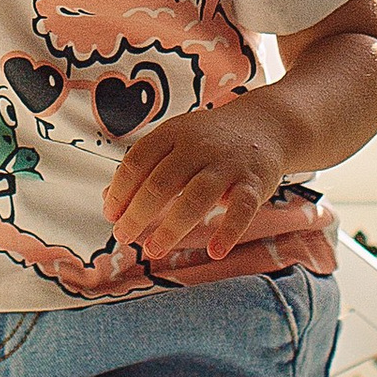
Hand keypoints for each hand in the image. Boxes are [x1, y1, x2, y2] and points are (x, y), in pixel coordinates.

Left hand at [103, 109, 290, 266]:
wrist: (266, 125)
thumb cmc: (210, 140)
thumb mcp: (175, 142)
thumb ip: (145, 168)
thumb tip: (110, 201)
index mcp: (174, 133)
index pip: (138, 161)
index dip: (120, 190)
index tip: (110, 214)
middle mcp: (199, 146)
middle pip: (161, 182)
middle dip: (138, 213)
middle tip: (123, 236)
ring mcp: (228, 165)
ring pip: (195, 198)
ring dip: (171, 228)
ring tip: (153, 250)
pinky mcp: (255, 183)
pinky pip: (241, 209)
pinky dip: (228, 231)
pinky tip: (214, 251)